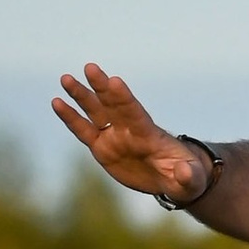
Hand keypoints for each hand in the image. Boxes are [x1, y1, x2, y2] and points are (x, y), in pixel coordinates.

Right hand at [52, 64, 207, 204]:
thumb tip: (184, 172)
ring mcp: (115, 137)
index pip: (135, 113)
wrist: (173, 179)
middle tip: (90, 68)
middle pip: (114, 105)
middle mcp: (130, 130)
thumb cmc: (188, 178)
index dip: (124, 98)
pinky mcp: (103, 148)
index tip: (115, 81)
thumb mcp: (192, 181)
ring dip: (82, 95)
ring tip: (66, 78)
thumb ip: (187, 176)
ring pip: (95, 112)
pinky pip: (84, 130)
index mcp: (150, 135)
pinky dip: (71, 117)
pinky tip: (56, 102)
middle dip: (102, 88)